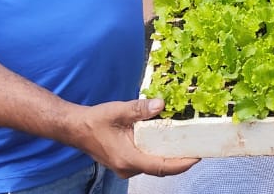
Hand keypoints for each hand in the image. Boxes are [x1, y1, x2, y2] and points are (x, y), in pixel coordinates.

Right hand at [66, 98, 198, 178]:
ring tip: (188, 144)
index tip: (197, 156)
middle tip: (198, 147)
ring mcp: (126, 167)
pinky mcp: (125, 163)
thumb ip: (139, 109)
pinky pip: (147, 161)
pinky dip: (159, 154)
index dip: (181, 164)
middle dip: (180, 160)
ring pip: (154, 165)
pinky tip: (169, 143)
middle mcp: (128, 167)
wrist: (75, 128)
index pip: (160, 167)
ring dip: (170, 157)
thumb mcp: (118, 111)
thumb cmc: (94, 121)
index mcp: (127, 158)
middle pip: (160, 168)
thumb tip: (161, 104)